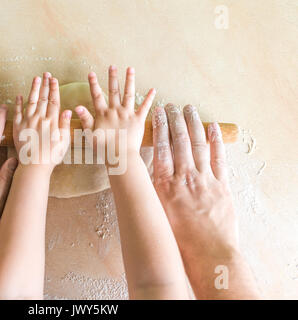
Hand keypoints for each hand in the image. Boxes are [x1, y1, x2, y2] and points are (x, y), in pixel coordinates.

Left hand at [13, 72, 71, 172]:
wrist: (34, 166)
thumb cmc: (51, 156)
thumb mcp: (64, 142)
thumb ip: (65, 125)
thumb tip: (67, 110)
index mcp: (52, 121)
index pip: (54, 101)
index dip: (54, 89)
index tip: (54, 79)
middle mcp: (39, 119)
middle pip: (43, 98)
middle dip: (45, 84)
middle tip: (46, 74)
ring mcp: (27, 122)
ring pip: (31, 101)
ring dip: (34, 89)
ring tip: (36, 78)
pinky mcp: (17, 127)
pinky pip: (17, 112)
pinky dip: (18, 103)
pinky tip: (19, 95)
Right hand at [74, 65, 155, 160]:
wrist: (121, 156)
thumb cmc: (104, 149)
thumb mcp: (90, 135)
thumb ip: (85, 120)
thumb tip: (77, 107)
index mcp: (103, 114)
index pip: (96, 96)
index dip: (93, 84)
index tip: (91, 73)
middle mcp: (115, 111)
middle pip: (113, 91)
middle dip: (112, 77)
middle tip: (112, 66)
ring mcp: (127, 114)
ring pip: (128, 94)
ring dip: (129, 80)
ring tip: (130, 68)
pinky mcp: (138, 120)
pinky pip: (144, 107)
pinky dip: (149, 98)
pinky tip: (153, 89)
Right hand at [152, 104, 237, 262]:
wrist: (208, 252)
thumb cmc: (179, 238)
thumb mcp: (158, 212)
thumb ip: (154, 191)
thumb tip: (147, 175)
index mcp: (165, 184)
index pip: (161, 147)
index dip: (160, 127)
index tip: (158, 113)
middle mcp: (184, 177)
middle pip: (179, 140)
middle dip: (174, 119)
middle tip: (171, 106)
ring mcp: (205, 179)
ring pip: (198, 144)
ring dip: (193, 123)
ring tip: (188, 109)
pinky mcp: (222, 185)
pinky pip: (219, 157)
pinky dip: (215, 140)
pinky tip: (212, 127)